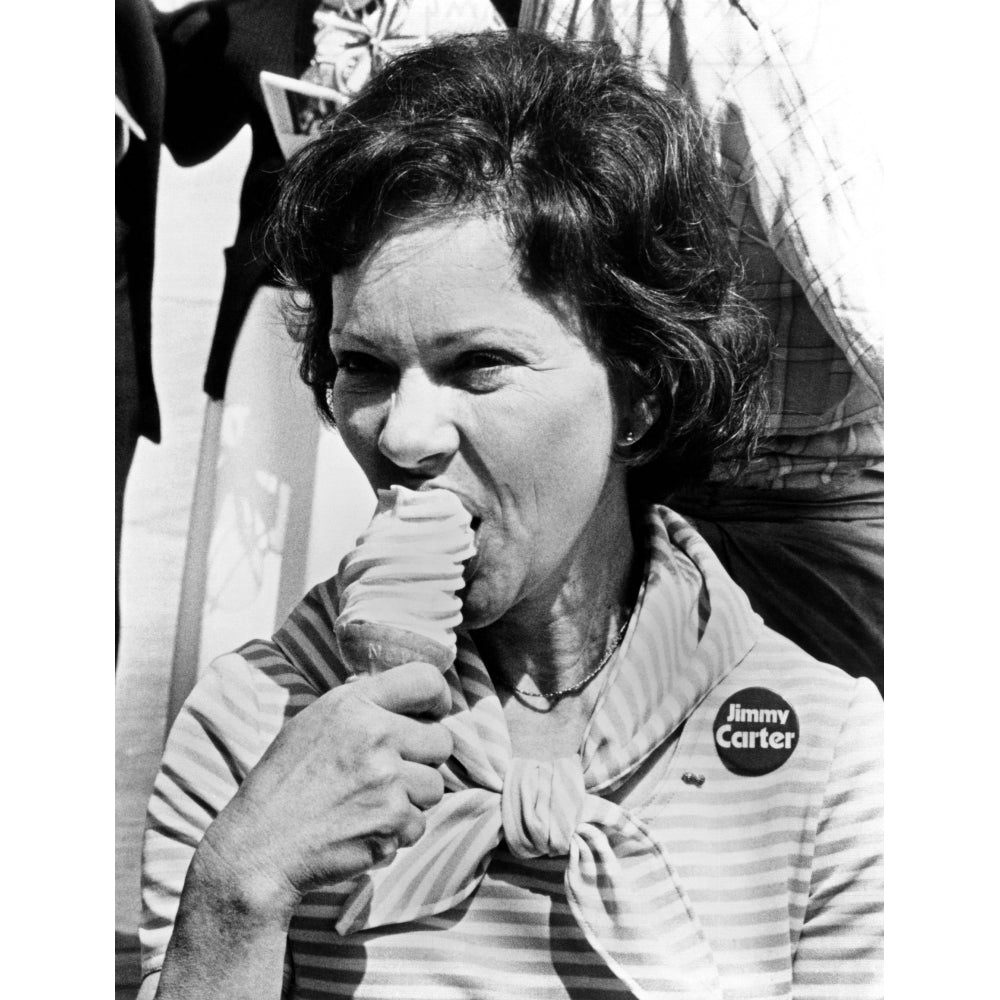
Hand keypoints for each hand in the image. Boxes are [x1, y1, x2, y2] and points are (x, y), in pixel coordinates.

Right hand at [193, 661, 452, 921]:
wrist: (258, 846)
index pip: (425, 680)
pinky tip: (363, 829)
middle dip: (424, 759)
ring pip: (434, 787)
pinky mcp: (391, 822)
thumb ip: (358, 705)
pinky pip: (419, 824)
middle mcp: (374, 736)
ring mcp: (386, 781)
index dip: (438, 697)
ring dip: (412, 800)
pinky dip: (398, 833)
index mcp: (353, 704)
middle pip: (441, 741)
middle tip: (392, 773)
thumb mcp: (311, 722)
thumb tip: (400, 695)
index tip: (434, 713)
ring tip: (371, 804)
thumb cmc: (283, 782)